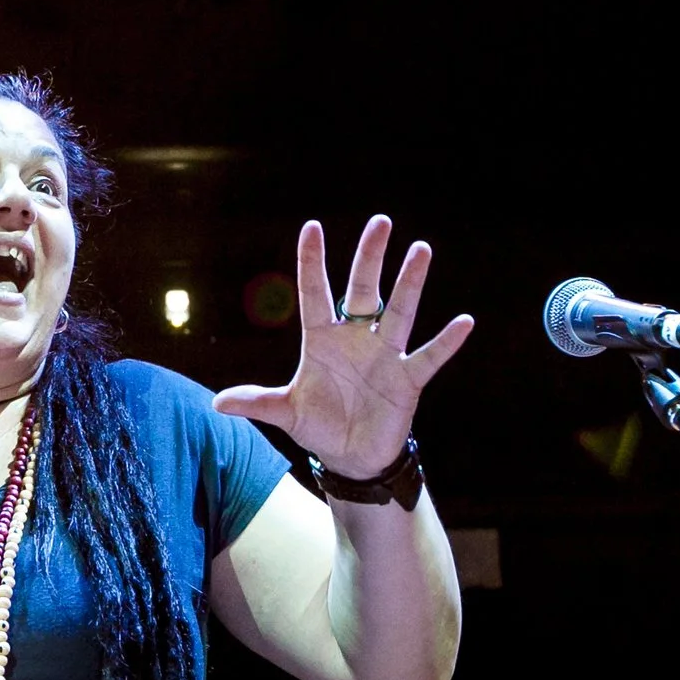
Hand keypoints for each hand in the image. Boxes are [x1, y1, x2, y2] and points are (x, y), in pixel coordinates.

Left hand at [213, 215, 473, 478]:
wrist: (351, 458)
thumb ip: (256, 402)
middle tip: (381, 221)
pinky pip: (428, 356)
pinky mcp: (407, 381)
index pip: (315, 292)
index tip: (312, 227)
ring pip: (398, 312)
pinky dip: (446, 342)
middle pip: (363, 290)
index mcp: (322, 340)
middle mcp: (355, 339)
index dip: (313, 262)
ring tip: (421, 249)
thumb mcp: (285, 412)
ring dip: (410, 283)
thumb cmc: (319, 426)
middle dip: (370, 257)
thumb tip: (216, 403)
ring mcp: (384, 357)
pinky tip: (463, 321)